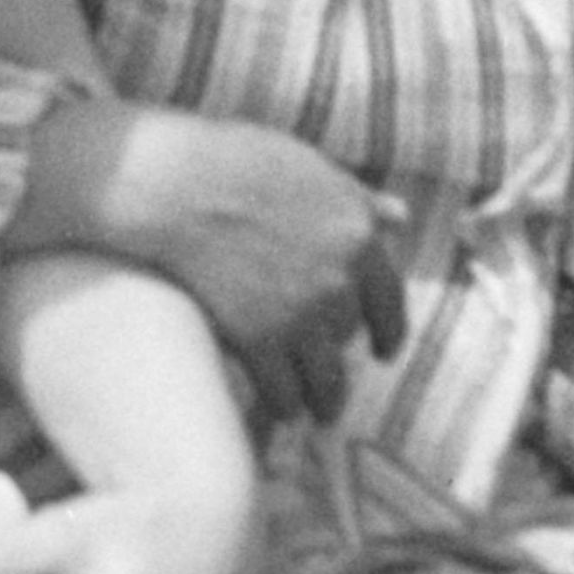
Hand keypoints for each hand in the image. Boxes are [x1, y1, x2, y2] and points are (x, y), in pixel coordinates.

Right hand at [42, 101, 408, 424]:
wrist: (173, 184)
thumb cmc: (232, 162)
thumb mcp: (307, 168)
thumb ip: (356, 199)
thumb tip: (400, 218)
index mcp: (358, 234)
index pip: (390, 300)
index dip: (388, 331)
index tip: (382, 350)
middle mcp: (340, 280)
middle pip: (348, 337)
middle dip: (338, 356)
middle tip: (330, 375)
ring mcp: (300, 313)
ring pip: (326, 379)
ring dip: (323, 400)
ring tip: (315, 411)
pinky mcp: (258, 339)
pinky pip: (283, 391)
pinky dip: (284, 405)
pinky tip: (280, 410)